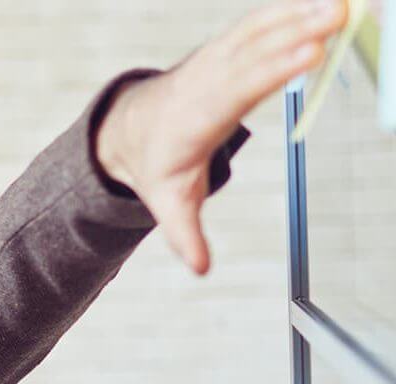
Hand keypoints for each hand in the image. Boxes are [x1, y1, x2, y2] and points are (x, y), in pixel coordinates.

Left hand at [97, 0, 347, 274]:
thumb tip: (200, 269)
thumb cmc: (156, 166)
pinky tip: (319, 1)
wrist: (130, 129)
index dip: (271, 72)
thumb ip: (185, 234)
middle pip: (250, 55)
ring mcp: (211, 62)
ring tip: (340, 3)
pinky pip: (254, 26)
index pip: (235, 91)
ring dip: (295, 14)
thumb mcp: (167, 204)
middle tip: (336, 18)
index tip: (308, 56)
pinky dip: (285, 11)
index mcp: (194, 119)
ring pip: (254, 33)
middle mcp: (202, 83)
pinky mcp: (222, 50)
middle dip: (293, 35)